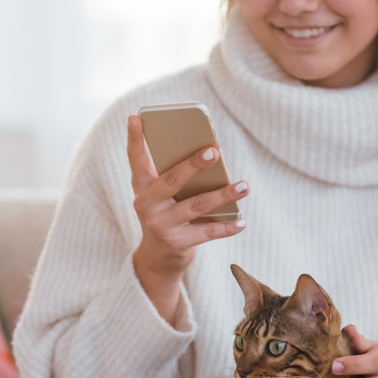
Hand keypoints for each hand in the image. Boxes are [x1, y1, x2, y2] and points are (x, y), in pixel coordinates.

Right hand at [127, 115, 248, 321]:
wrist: (157, 260)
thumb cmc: (166, 215)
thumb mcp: (162, 197)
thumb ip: (176, 177)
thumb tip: (211, 156)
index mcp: (142, 188)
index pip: (136, 160)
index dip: (134, 139)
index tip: (135, 117)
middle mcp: (146, 205)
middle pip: (172, 180)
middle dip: (193, 165)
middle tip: (214, 151)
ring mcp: (161, 225)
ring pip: (197, 205)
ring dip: (223, 195)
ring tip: (243, 186)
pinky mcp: (177, 243)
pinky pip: (207, 232)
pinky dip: (227, 227)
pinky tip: (241, 221)